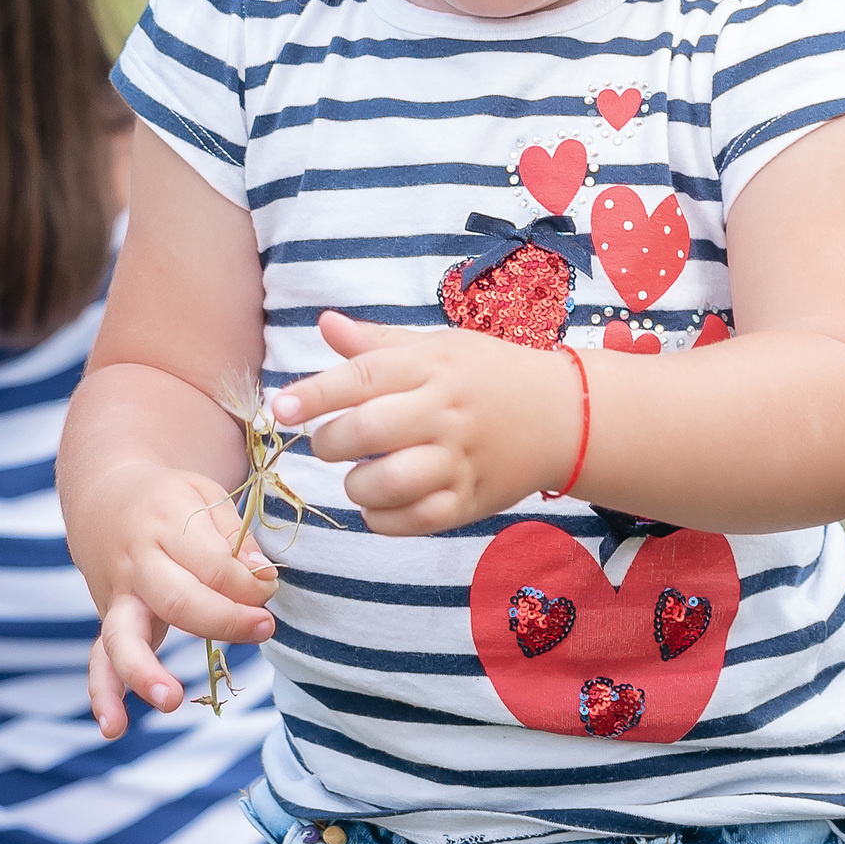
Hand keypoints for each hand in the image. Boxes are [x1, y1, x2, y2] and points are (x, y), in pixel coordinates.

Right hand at [72, 461, 277, 737]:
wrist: (106, 496)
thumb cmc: (170, 502)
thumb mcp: (204, 498)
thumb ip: (234, 539)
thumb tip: (263, 579)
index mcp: (165, 524)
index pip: (215, 564)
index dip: (251, 584)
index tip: (271, 588)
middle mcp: (137, 563)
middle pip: (178, 600)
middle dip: (225, 620)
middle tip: (265, 628)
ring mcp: (118, 597)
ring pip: (123, 636)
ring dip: (144, 671)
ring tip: (170, 700)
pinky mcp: (109, 621)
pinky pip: (99, 660)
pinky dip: (103, 695)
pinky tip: (112, 728)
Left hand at [270, 312, 579, 534]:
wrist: (563, 415)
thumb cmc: (485, 374)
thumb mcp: (436, 345)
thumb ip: (377, 343)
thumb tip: (324, 323)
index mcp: (431, 366)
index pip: (364, 378)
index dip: (316, 394)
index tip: (281, 408)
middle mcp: (445, 412)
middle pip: (371, 431)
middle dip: (331, 443)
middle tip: (325, 445)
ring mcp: (461, 459)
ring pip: (393, 482)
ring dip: (358, 486)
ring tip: (356, 478)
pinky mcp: (473, 500)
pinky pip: (420, 520)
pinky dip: (385, 520)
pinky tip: (377, 507)